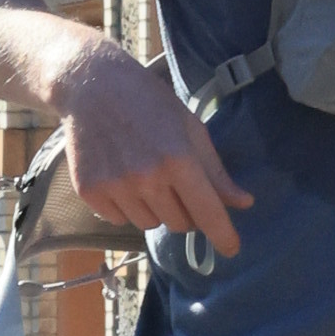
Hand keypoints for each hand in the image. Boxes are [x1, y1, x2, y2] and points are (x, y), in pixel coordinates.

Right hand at [56, 36, 254, 256]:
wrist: (92, 86)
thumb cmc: (149, 103)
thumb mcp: (190, 128)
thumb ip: (215, 172)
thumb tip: (244, 203)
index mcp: (178, 159)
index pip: (207, 212)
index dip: (222, 235)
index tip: (231, 248)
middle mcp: (147, 177)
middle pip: (179, 224)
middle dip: (184, 211)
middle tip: (174, 183)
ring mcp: (116, 186)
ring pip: (149, 225)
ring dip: (153, 209)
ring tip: (143, 174)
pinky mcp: (90, 191)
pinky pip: (119, 220)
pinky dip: (124, 206)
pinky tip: (120, 175)